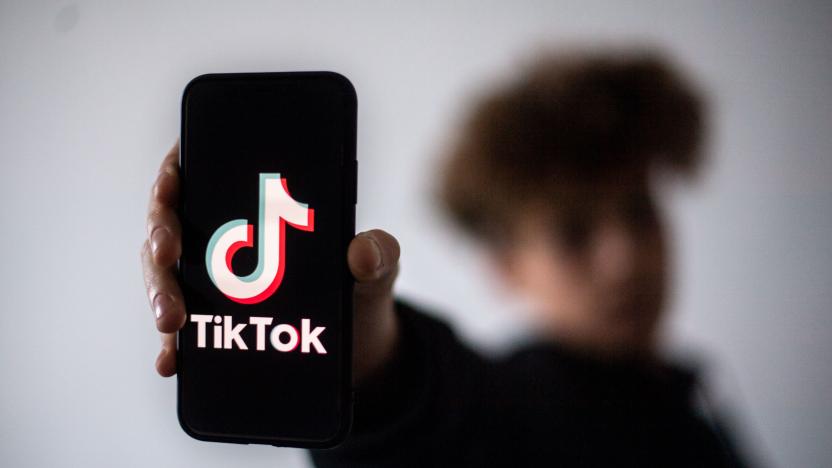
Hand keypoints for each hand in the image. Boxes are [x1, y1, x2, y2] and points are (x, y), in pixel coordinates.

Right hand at [141, 141, 400, 383]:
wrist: (362, 344)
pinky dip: (172, 345)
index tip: (170, 182)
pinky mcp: (212, 320)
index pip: (203, 164)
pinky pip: (180, 329)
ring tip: (173, 321)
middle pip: (172, 220)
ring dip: (160, 293)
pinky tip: (171, 360)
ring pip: (166, 273)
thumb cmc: (364, 285)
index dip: (176, 167)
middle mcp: (226, 231)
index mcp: (261, 198)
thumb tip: (360, 253)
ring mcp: (212, 276)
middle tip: (168, 254)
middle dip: (160, 235)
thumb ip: (380, 251)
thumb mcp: (381, 264)